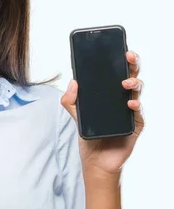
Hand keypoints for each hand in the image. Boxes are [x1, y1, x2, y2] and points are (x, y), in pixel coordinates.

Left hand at [61, 51, 144, 176]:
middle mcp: (122, 98)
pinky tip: (129, 104)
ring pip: (137, 90)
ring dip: (133, 83)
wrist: (96, 160)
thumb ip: (70, 100)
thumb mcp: (75, 115)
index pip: (116, 71)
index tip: (117, 48)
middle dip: (132, 63)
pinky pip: (138, 112)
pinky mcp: (136, 124)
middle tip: (128, 56)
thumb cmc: (89, 135)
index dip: (118, 59)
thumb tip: (73, 82)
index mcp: (108, 92)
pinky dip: (134, 106)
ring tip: (125, 82)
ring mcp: (130, 110)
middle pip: (131, 75)